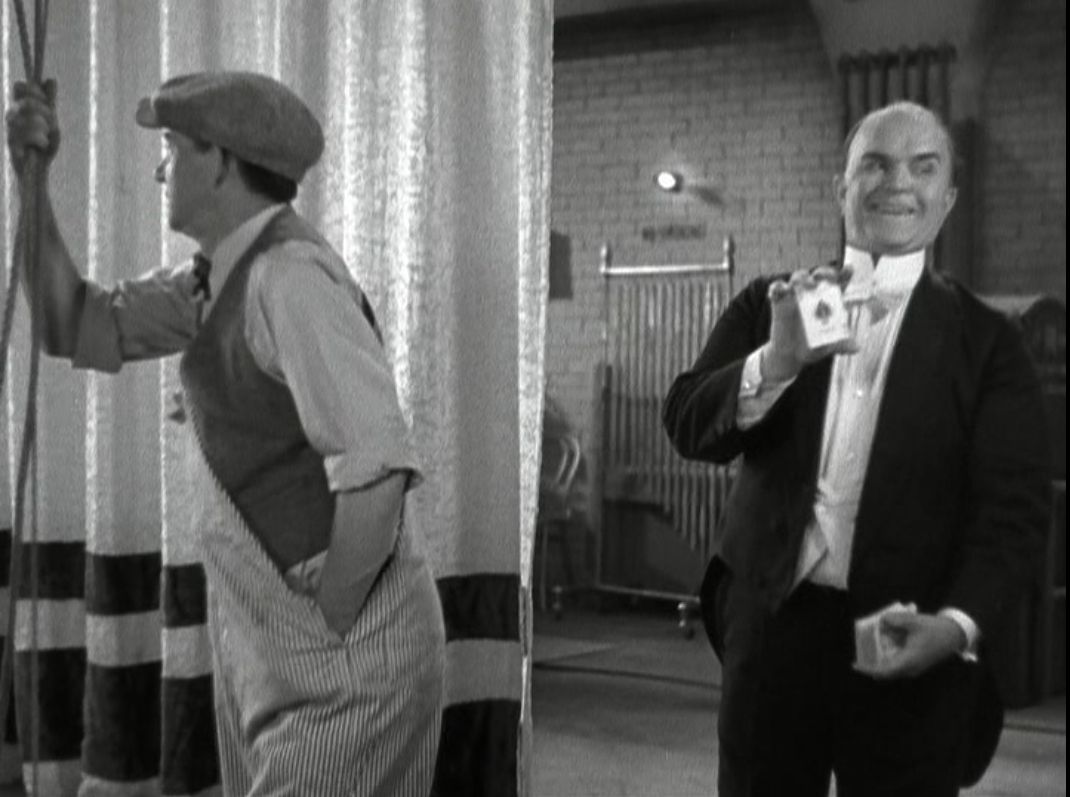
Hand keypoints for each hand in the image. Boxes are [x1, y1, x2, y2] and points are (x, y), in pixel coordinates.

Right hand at [5, 79, 59, 181]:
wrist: (37, 170)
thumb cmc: (43, 145)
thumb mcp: (51, 122)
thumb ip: (50, 101)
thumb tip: (51, 79)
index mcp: (19, 107)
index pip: (20, 86)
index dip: (35, 91)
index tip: (47, 103)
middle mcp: (11, 114)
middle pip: (28, 101)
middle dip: (45, 112)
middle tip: (50, 124)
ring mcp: (10, 128)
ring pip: (32, 118)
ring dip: (45, 129)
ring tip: (45, 138)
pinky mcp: (11, 142)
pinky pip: (30, 135)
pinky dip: (41, 140)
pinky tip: (41, 146)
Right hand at [761, 265, 856, 381]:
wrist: (791, 355)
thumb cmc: (813, 346)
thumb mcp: (828, 346)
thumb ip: (841, 345)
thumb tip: (856, 348)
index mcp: (830, 301)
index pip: (840, 283)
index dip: (845, 274)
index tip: (849, 270)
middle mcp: (814, 294)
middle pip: (820, 275)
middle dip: (823, 273)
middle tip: (821, 279)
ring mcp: (796, 295)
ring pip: (799, 277)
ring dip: (801, 278)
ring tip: (803, 286)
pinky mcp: (780, 301)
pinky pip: (777, 288)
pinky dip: (777, 287)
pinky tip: (781, 292)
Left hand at [854, 611, 966, 679]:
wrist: (954, 634)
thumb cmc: (935, 629)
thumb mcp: (914, 621)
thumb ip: (896, 620)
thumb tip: (881, 621)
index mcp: (908, 661)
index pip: (883, 671)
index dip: (868, 669)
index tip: (855, 665)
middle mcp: (909, 669)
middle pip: (885, 670)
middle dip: (871, 661)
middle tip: (860, 649)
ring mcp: (913, 667)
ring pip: (890, 666)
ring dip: (880, 656)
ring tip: (871, 641)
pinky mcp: (915, 663)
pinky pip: (897, 662)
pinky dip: (888, 653)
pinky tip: (885, 639)